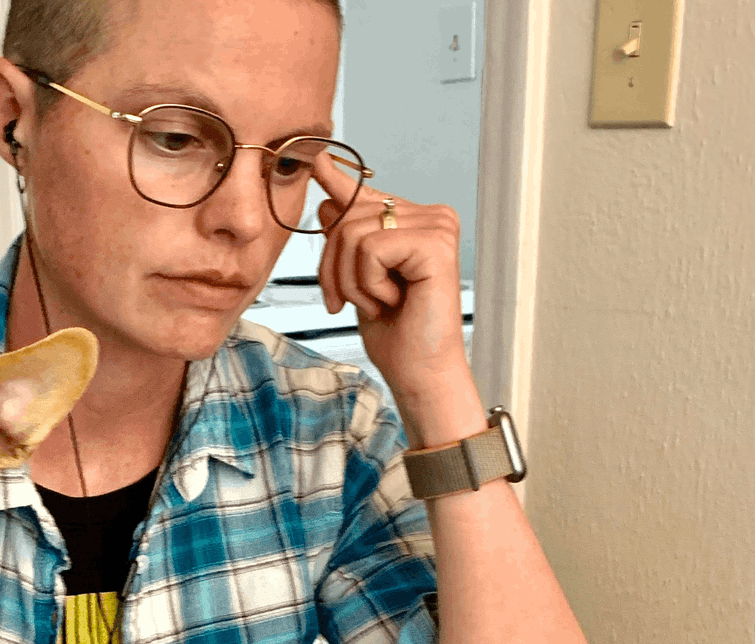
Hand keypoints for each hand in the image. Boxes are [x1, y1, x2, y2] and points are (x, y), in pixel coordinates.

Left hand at [314, 158, 473, 430]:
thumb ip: (347, 238)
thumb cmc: (394, 332)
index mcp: (416, 220)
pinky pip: (371, 249)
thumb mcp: (358, 278)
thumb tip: (328, 198)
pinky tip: (393, 300)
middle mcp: (432, 216)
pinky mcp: (436, 244)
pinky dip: (369, 284)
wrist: (417, 371)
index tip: (317, 161)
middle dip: (333, 266)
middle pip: (347, 215)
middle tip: (347, 302)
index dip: (336, 183)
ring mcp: (437, 226)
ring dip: (352, 281)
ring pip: (353, 232)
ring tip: (379, 303)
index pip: (364, 195)